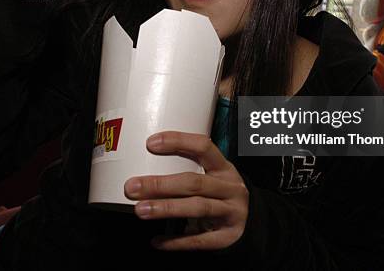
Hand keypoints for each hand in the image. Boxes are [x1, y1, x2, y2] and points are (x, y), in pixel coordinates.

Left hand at [124, 131, 248, 250]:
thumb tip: (144, 168)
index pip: (203, 147)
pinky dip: (176, 242)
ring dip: (166, 208)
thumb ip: (188, 170)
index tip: (150, 143)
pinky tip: (157, 241)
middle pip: (194, 183)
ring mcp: (231, 212)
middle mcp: (230, 188)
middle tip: (132, 187)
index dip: (178, 142)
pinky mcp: (227, 237)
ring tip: (140, 210)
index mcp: (224, 168)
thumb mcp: (213, 176)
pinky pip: (199, 240)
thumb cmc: (220, 194)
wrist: (250, 222)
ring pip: (197, 208)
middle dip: (161, 184)